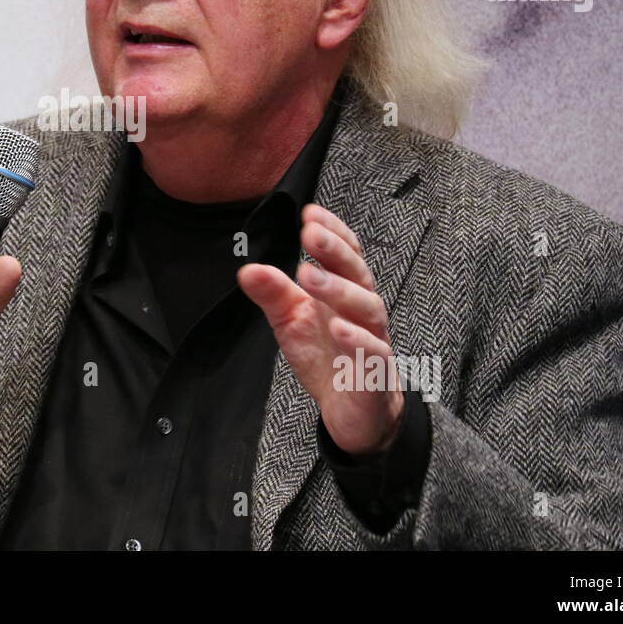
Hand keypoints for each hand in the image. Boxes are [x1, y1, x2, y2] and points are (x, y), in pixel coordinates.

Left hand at [237, 204, 403, 454]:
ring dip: (339, 290)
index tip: (310, 213)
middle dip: (335, 251)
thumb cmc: (328, 356)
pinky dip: (357, 339)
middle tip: (310, 233)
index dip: (332, 232)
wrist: (356, 410)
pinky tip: (338, 328)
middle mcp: (362, 311)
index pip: (345, 255)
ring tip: (310, 275)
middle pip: (357, 274)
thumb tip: (247, 269)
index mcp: (344, 293)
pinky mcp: (376, 373)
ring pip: (367, 308)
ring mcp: (373, 340)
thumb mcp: (291, 321)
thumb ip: (274, 293)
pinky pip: (373, 352)